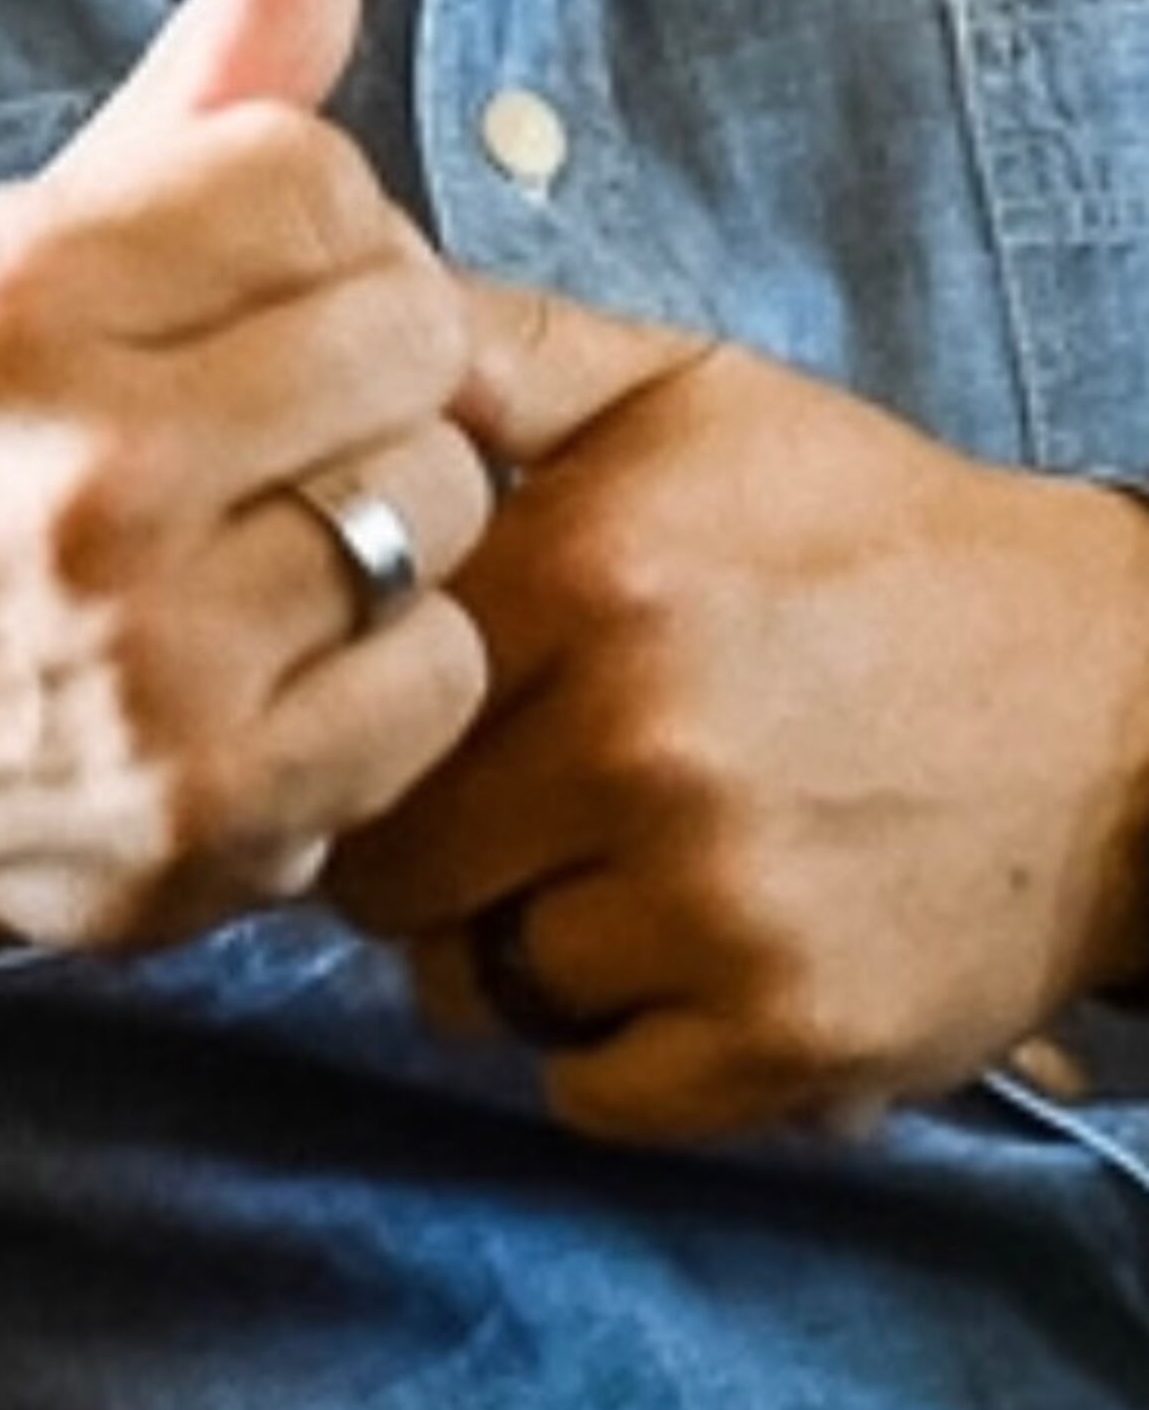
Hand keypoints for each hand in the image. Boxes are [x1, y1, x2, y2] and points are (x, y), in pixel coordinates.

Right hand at [0, 0, 491, 987]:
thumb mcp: (30, 248)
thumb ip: (200, 86)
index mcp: (7, 298)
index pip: (316, 173)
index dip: (327, 225)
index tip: (266, 295)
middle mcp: (77, 469)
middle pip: (410, 329)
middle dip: (380, 365)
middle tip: (295, 422)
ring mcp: (151, 651)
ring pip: (443, 502)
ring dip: (398, 516)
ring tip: (289, 539)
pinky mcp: (220, 805)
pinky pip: (441, 669)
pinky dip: (397, 665)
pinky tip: (295, 659)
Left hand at [325, 282, 1148, 1135]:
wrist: (1116, 707)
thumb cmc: (874, 539)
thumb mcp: (687, 393)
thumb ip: (495, 353)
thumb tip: (338, 315)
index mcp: (590, 574)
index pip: (345, 692)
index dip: (345, 713)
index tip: (381, 715)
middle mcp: (640, 744)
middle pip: (385, 868)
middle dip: (410, 851)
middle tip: (481, 817)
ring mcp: (716, 906)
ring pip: (477, 988)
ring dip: (507, 953)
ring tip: (591, 879)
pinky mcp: (787, 1038)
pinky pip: (589, 1093)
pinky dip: (606, 1049)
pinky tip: (666, 962)